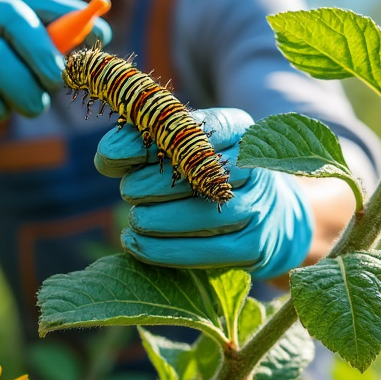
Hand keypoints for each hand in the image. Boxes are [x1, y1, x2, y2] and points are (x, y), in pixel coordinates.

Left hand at [95, 107, 312, 279]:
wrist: (272, 217)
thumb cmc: (210, 177)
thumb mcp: (188, 150)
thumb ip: (147, 145)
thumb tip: (108, 155)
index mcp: (238, 129)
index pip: (193, 128)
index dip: (147, 140)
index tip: (110, 152)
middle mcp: (255, 165)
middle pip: (197, 171)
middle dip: (151, 183)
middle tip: (128, 189)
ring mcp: (259, 207)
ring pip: (201, 213)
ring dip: (156, 218)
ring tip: (134, 219)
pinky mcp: (254, 245)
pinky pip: (204, 251)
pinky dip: (161, 250)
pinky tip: (135, 244)